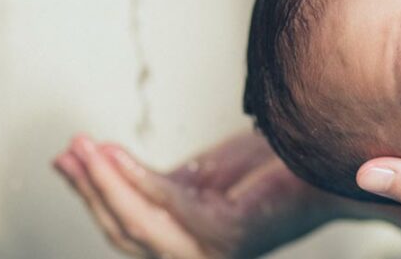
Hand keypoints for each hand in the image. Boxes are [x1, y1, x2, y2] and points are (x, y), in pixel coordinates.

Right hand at [52, 132, 340, 257]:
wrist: (333, 158)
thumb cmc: (281, 164)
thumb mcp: (211, 171)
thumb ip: (172, 182)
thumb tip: (120, 168)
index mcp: (194, 239)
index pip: (131, 226)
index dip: (94, 193)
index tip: (68, 158)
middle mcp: (202, 252)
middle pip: (127, 232)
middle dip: (91, 191)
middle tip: (67, 153)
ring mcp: (216, 248)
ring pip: (141, 226)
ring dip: (106, 187)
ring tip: (83, 151)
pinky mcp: (231, 233)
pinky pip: (171, 207)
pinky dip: (139, 182)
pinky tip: (116, 156)